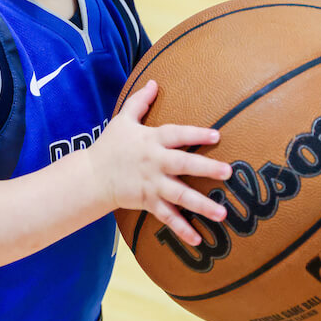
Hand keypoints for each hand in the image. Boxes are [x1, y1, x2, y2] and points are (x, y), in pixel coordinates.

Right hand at [89, 80, 232, 246]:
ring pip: (179, 196)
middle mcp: (154, 163)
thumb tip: (154, 82)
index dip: (196, 134)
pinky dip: (181, 229)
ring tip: (222, 213)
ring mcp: (151, 185)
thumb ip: (140, 101)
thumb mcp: (123, 120)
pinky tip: (199, 238)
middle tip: (228, 172)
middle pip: (182, 165)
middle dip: (205, 169)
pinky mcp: (147, 202)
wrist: (92, 176)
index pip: (176, 135)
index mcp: (151, 140)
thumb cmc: (110, 145)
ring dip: (201, 205)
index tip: (217, 136)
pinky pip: (167, 217)